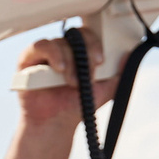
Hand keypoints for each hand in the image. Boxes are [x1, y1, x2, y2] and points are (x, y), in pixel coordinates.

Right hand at [12, 14, 111, 129]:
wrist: (56, 124)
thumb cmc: (77, 106)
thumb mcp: (105, 90)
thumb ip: (119, 73)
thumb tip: (130, 54)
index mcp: (79, 52)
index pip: (88, 35)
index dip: (95, 44)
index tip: (100, 61)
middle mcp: (62, 49)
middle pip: (75, 35)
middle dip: (85, 52)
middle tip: (88, 74)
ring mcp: (45, 53)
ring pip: (61, 42)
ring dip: (70, 62)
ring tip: (73, 82)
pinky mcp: (28, 59)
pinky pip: (40, 46)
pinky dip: (52, 54)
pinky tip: (59, 69)